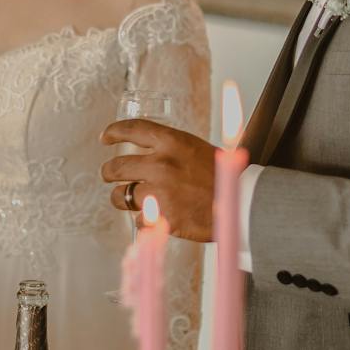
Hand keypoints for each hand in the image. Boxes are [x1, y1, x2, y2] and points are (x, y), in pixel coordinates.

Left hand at [100, 120, 215, 242]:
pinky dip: (145, 220)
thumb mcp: (198, 150)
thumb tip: (151, 154)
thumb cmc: (225, 178)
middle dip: (109, 172)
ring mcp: (159, 192)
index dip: (114, 132)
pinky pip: (139, 219)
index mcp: (172, 143)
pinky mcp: (161, 217)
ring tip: (130, 200)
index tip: (106, 137)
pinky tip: (156, 217)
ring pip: (121, 196)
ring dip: (122, 198)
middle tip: (109, 175)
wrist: (243, 205)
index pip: (133, 129)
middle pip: (116, 167)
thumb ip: (172, 151)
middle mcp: (161, 164)